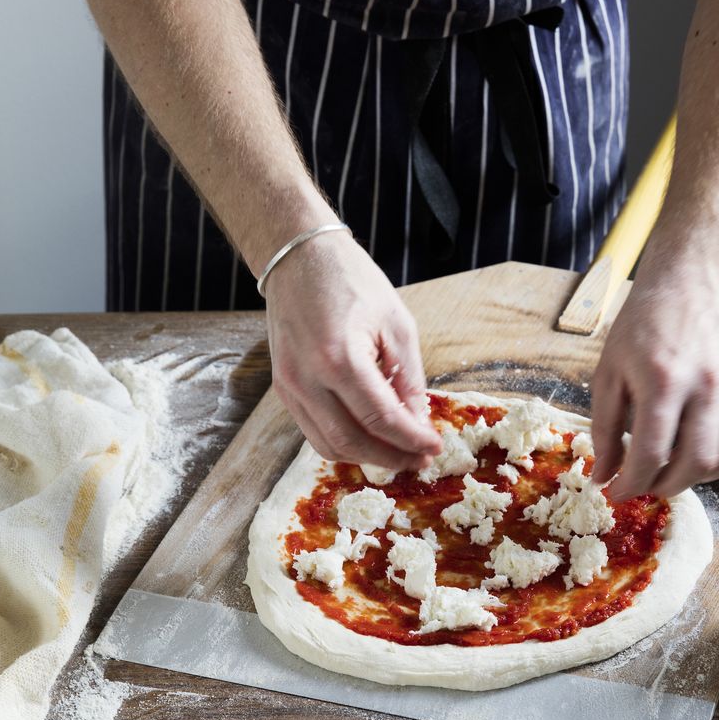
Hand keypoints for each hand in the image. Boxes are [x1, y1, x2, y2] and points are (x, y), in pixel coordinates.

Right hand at [265, 230, 441, 468]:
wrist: (299, 259)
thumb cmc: (351, 282)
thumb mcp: (397, 324)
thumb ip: (409, 380)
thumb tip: (418, 424)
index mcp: (339, 358)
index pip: (381, 418)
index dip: (412, 440)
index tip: (435, 448)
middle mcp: (307, 379)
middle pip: (352, 442)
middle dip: (391, 458)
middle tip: (419, 460)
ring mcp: (289, 387)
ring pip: (329, 445)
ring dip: (367, 457)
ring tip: (399, 453)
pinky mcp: (284, 389)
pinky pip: (314, 431)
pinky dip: (344, 442)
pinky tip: (371, 438)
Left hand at [590, 260, 718, 499]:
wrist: (689, 285)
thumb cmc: (643, 328)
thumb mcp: (609, 374)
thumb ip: (604, 429)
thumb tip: (603, 477)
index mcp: (664, 381)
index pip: (651, 454)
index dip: (632, 484)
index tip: (619, 492)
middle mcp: (707, 386)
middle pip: (695, 463)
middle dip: (666, 486)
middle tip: (648, 484)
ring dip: (701, 476)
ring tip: (677, 470)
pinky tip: (704, 453)